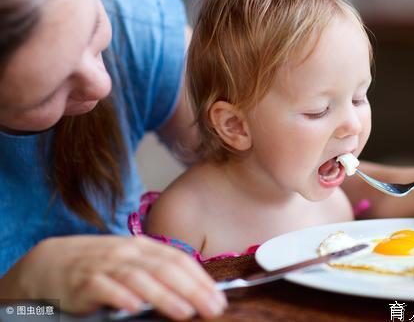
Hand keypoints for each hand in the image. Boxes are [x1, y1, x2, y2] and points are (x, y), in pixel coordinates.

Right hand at [1, 235, 225, 319]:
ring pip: (140, 278)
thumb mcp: (130, 262)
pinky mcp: (82, 282)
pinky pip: (104, 288)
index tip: (218, 298)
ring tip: (184, 312)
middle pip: (165, 268)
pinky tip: (134, 308)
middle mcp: (127, 252)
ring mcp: (105, 265)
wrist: (49, 263)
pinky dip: (120, 296)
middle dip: (192, 289)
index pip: (178, 259)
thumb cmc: (98, 266)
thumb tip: (193, 292)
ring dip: (164, 295)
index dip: (200, 278)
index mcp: (142, 247)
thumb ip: (157, 272)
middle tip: (212, 308)